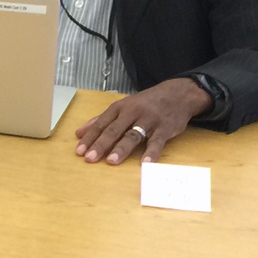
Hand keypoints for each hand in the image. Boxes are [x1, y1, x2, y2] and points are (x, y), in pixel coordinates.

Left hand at [74, 78, 211, 163]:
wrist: (178, 94)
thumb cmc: (146, 103)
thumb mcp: (123, 106)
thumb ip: (101, 119)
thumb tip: (79, 133)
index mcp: (120, 107)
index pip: (101, 124)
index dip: (90, 138)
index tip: (79, 151)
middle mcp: (133, 112)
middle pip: (114, 130)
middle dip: (101, 144)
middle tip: (90, 158)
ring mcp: (150, 120)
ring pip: (133, 135)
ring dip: (122, 148)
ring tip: (111, 161)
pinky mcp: (165, 128)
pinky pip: (157, 141)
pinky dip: (151, 152)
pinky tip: (145, 163)